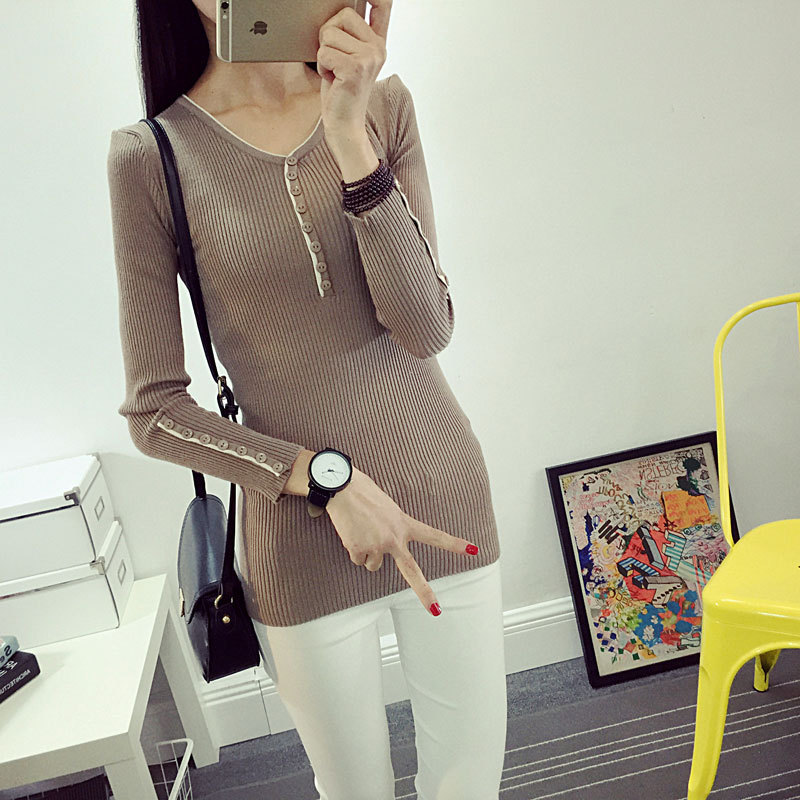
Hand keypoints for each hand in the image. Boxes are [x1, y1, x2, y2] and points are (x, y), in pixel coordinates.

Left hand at [316, 0, 391, 133]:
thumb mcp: (349, 56)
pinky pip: (323, 52)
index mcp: (378, 42)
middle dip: (329, 35)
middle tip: (336, 59)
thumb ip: (350, 33)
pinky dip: (322, 66)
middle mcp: (378, 48)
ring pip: (329, 34)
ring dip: (324, 54)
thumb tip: (338, 13)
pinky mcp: (355, 68)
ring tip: (335, 71)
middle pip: (342, 15)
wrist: (345, 124)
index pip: (382, 5)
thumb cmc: (342, 90)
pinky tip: (332, 79)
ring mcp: (369, 58)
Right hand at [325, 468, 479, 615]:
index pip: (434, 535)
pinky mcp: (358, 549)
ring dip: (367, 553)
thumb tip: (385, 542)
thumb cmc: (362, 491)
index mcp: (404, 524)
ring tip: (361, 531)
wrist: (341, 487)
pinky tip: (351, 532)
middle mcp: (394, 538)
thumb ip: (393, 525)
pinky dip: (353, 549)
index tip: (473, 550)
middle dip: (424, 592)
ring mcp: (377, 545)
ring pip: (373, 565)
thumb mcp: (387, 506)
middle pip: (412, 571)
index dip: (454, 544)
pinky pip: (357, 559)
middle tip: (436, 611)